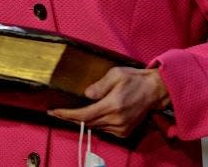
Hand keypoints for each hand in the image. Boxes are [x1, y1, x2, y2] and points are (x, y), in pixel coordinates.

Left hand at [47, 66, 168, 137]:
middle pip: (87, 122)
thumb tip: (87, 94)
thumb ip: (100, 85)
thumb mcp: (116, 74)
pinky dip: (96, 123)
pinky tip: (92, 114)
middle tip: (58, 111)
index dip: (67, 114)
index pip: (84, 114)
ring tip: (73, 111)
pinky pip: (104, 129)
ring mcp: (121, 128)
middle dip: (71, 117)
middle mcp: (116, 120)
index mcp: (113, 105)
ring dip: (84, 120)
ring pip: (95, 127)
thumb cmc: (135, 79)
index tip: (54, 112)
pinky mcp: (125, 132)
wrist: (154, 90)